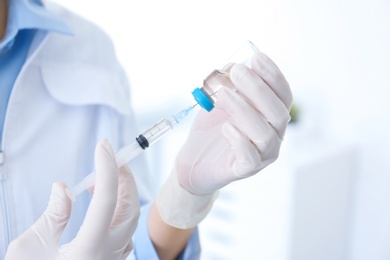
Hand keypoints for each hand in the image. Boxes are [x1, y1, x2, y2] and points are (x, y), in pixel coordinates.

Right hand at [5, 140, 139, 259]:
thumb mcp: (30, 249)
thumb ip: (53, 215)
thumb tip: (65, 187)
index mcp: (90, 249)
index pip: (107, 199)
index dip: (107, 168)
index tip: (103, 146)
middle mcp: (110, 254)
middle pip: (130, 208)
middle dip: (124, 179)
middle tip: (111, 158)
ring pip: (131, 220)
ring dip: (122, 194)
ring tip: (101, 179)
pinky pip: (124, 231)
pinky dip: (118, 210)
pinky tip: (102, 204)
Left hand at [177, 51, 291, 194]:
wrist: (194, 160)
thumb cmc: (211, 130)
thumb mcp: (217, 101)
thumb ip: (227, 84)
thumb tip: (233, 65)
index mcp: (270, 116)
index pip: (282, 95)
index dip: (273, 76)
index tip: (256, 57)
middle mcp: (273, 135)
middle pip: (278, 113)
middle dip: (259, 90)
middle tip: (238, 72)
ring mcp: (262, 155)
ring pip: (265, 134)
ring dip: (245, 110)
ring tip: (224, 94)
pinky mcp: (245, 170)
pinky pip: (250, 157)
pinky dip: (240, 140)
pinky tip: (225, 128)